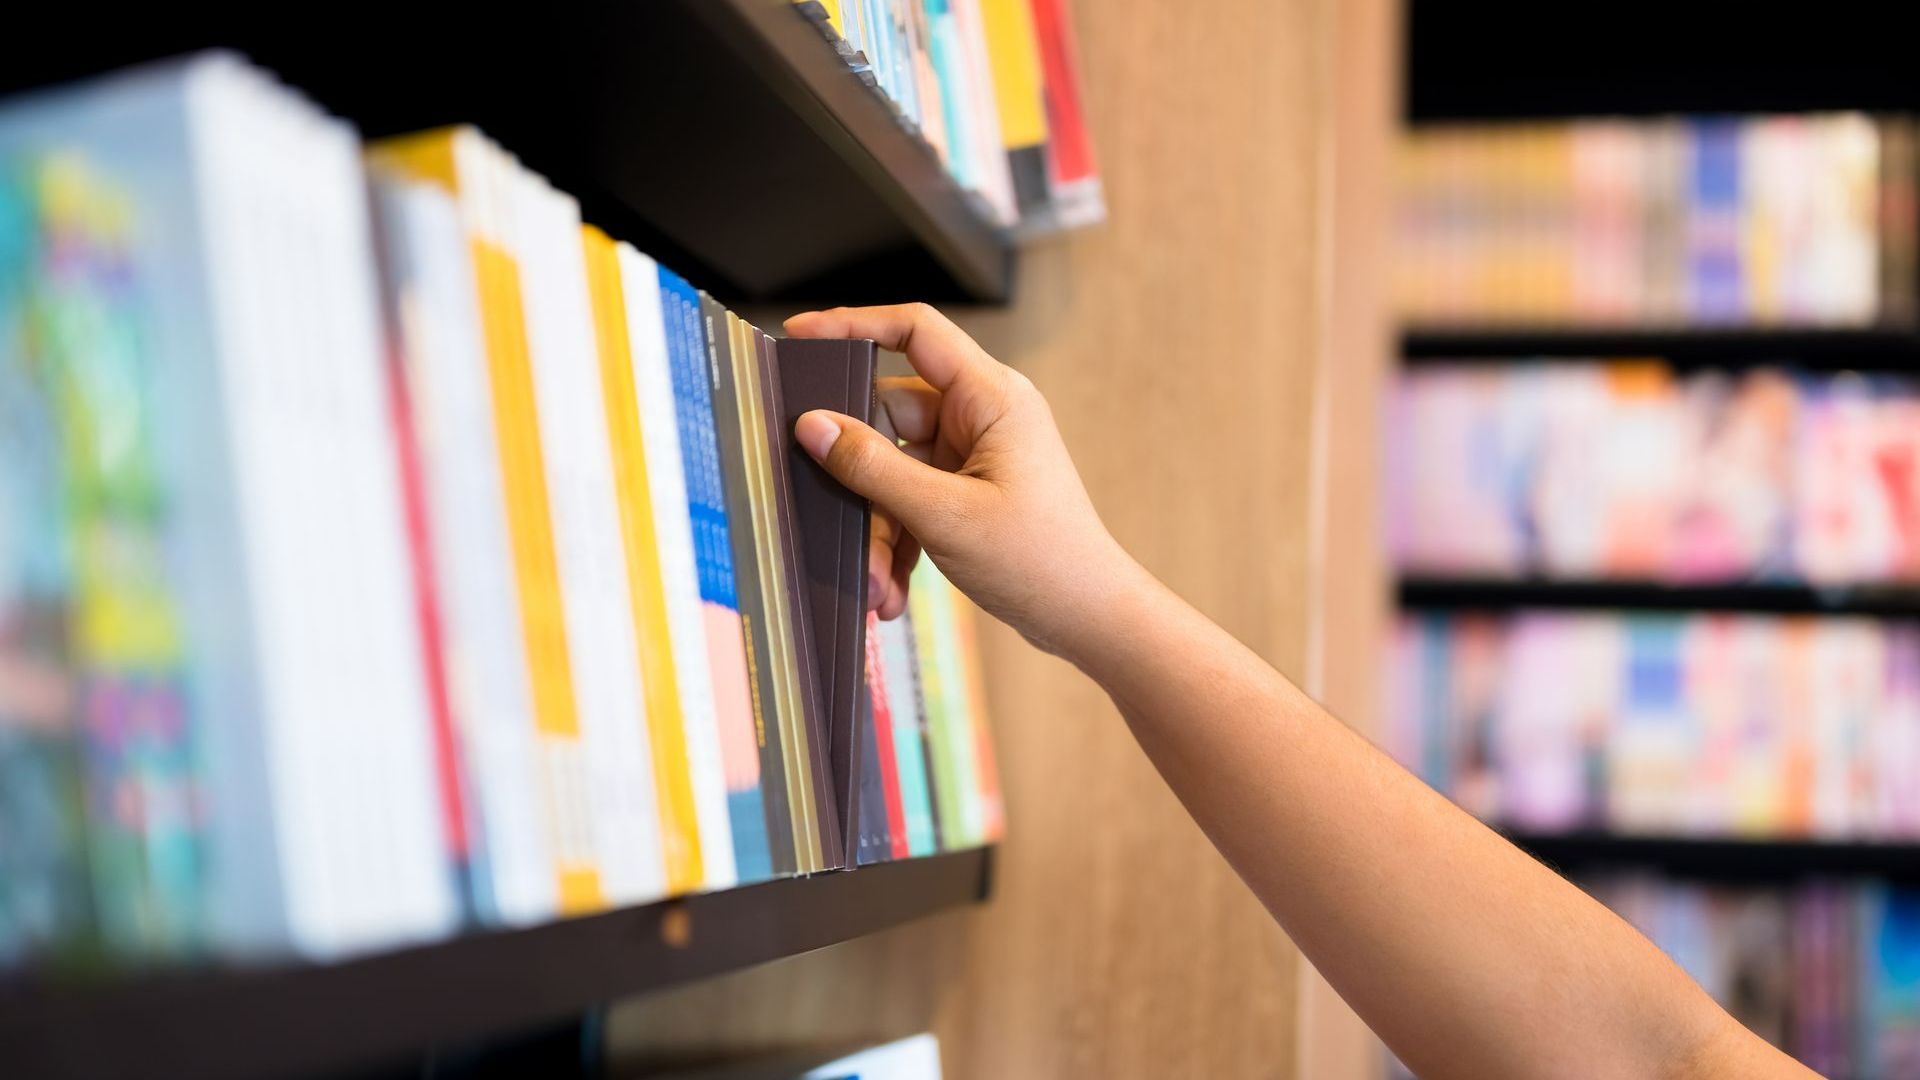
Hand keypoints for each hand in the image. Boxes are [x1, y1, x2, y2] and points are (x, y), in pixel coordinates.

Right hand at [786, 303, 1134, 657]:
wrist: (1086, 617)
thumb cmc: (1040, 559)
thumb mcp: (944, 515)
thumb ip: (873, 468)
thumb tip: (813, 426)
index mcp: (991, 397)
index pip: (915, 331)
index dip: (854, 325)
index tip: (801, 335)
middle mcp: (982, 416)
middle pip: (889, 419)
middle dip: (861, 485)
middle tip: (837, 527)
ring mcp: (973, 455)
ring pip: (893, 472)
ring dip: (878, 530)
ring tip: (878, 587)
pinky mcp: (967, 491)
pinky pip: (910, 501)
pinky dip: (897, 543)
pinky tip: (892, 589)